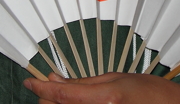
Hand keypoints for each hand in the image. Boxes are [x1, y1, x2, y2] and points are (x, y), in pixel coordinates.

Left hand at [24, 72, 179, 103]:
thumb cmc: (150, 91)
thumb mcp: (115, 78)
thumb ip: (81, 82)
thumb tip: (54, 78)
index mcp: (104, 99)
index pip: (59, 94)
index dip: (39, 87)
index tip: (29, 81)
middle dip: (48, 97)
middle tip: (50, 86)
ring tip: (62, 95)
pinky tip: (73, 103)